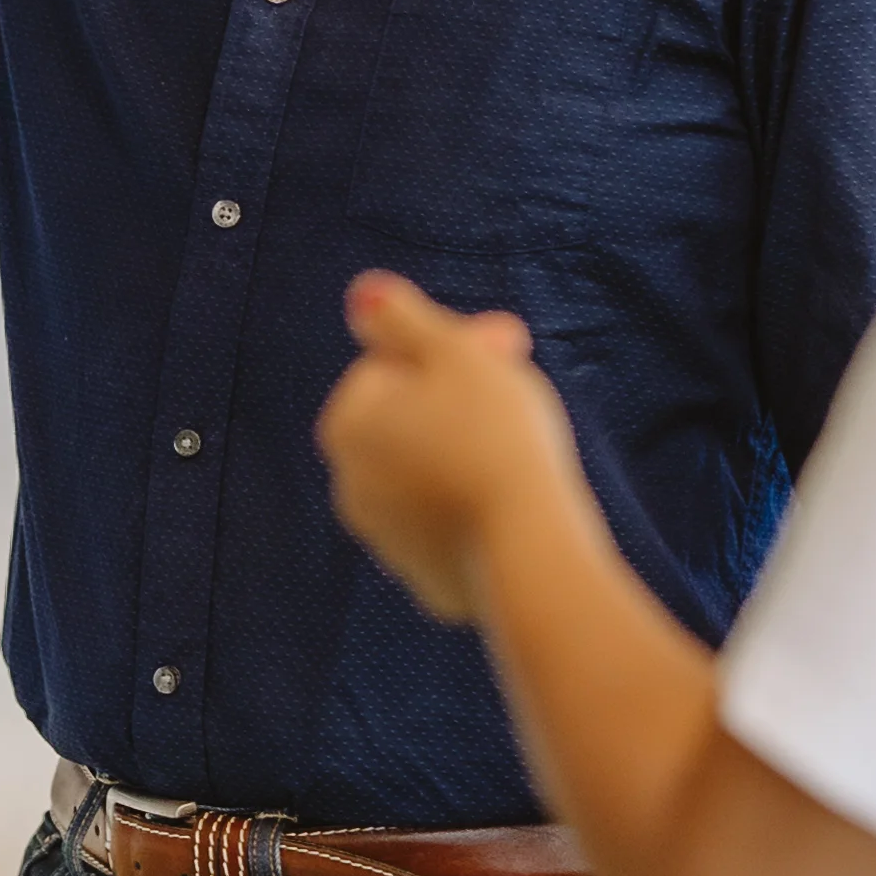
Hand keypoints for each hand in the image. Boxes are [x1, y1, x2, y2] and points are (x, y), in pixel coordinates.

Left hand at [316, 272, 585, 624]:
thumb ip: (403, 317)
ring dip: (469, 457)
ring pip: (432, 478)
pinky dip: (482, 512)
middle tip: (526, 394)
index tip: (510, 348)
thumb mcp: (453, 356)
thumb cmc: (495, 440)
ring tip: (527, 455)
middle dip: (460, 403)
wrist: (529, 553)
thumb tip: (362, 293)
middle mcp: (351, 486)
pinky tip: (523, 506)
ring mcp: (388, 540)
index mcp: (347, 426)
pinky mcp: (431, 583)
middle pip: (410, 426)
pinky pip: (458, 530)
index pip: (394, 368)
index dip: (454, 353)